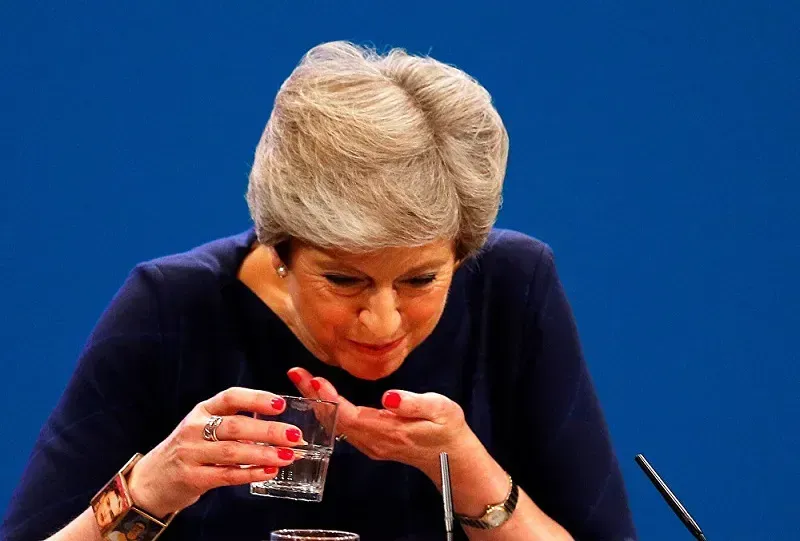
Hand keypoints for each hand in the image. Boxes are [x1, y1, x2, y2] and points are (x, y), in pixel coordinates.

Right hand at [126, 387, 302, 517]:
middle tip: (294, 435)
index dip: (256, 399)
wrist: (152, 479)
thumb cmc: (190, 448)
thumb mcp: (206, 426)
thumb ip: (236, 422)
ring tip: (288, 456)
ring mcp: (191, 453)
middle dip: (268, 430)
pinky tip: (269, 472)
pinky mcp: (191, 477)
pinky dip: (250, 474)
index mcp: (203, 409)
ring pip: (232, 451)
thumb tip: (280, 424)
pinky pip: (226, 475)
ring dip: (264, 454)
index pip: (231, 397)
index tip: (280, 404)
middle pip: (236, 426)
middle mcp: (195, 428)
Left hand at [287, 367, 475, 479]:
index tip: (313, 380)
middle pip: (335, 421)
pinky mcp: (371, 443)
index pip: (349, 416)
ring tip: (302, 380)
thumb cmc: (447, 429)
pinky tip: (320, 398)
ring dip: (317, 403)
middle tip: (296, 374)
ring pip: (336, 425)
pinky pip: (342, 428)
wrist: (452, 457)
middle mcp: (374, 442)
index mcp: (388, 431)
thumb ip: (414, 404)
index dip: (329, 399)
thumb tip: (389, 397)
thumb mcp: (440, 410)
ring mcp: (371, 445)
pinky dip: (328, 411)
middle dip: (313, 397)